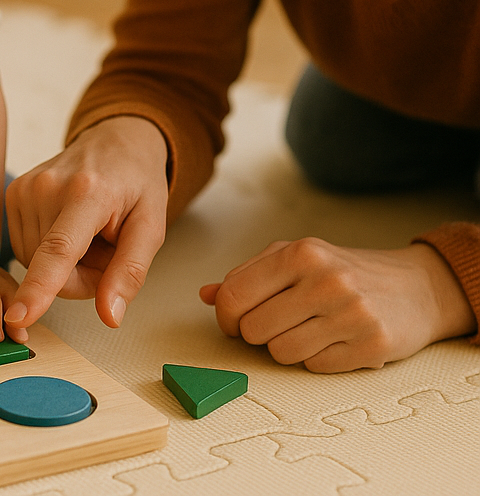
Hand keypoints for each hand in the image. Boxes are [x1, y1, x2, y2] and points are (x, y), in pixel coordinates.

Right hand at [4, 116, 169, 330]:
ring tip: (89, 235)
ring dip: (64, 265)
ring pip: (34, 262)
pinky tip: (68, 229)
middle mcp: (47, 187)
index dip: (39, 288)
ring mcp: (25, 187)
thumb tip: (110, 316)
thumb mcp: (152, 227)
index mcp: (87, 193)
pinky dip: (47, 251)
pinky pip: (25, 248)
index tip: (17, 317)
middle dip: (81, 277)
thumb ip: (130, 272)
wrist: (115, 139)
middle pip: (51, 269)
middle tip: (107, 250)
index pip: (58, 250)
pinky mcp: (13, 192)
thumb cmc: (137, 183)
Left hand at [200, 237, 477, 371]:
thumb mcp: (293, 259)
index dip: (225, 315)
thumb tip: (206, 295)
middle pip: (254, 329)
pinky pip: (314, 367)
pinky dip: (315, 358)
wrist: (413, 286)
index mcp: (299, 252)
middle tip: (274, 323)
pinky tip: (331, 340)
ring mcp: (351, 313)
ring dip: (284, 347)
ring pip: (280, 352)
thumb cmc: (342, 270)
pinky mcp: (372, 345)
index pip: (235, 294)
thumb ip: (248, 275)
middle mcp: (325, 280)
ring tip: (305, 329)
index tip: (232, 320)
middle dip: (255, 332)